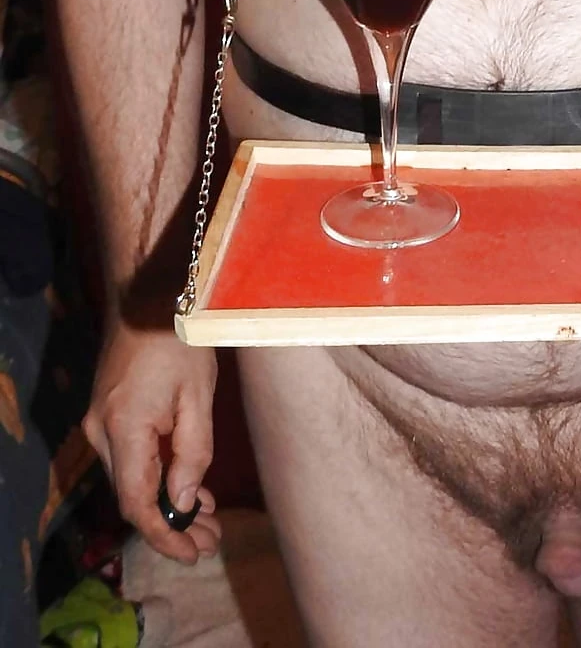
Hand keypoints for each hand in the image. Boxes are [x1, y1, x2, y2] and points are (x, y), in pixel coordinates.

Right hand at [84, 319, 220, 562]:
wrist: (148, 295)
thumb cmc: (180, 340)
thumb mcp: (197, 397)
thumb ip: (192, 454)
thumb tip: (183, 503)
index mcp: (123, 430)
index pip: (136, 504)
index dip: (165, 536)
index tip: (193, 554)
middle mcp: (102, 432)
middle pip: (132, 496)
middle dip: (173, 524)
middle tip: (211, 541)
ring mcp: (101, 423)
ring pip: (132, 480)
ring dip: (167, 502)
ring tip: (208, 520)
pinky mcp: (108, 413)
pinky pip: (131, 458)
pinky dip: (158, 477)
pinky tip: (189, 488)